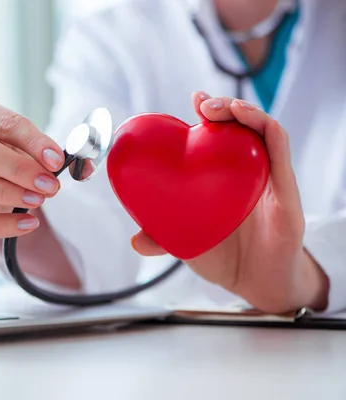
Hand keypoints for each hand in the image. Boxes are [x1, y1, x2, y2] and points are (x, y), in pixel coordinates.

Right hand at [0, 95, 65, 237]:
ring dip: (5, 193)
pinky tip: (26, 225)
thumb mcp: (24, 140)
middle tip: (49, 185)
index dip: (33, 142)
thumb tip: (76, 165)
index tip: (56, 160)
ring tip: (37, 202)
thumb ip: (45, 150)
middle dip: (17, 169)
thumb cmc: (7, 147)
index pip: (3, 122)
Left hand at [131, 92, 328, 313]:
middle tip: (203, 103)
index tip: (194, 100)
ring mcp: (271, 182)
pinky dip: (268, 133)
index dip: (210, 114)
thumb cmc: (225, 258)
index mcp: (227, 178)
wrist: (256, 285)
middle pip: (243, 128)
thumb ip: (162, 238)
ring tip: (224, 107)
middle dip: (224, 107)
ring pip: (265, 134)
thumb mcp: (187, 244)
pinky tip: (250, 122)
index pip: (221, 136)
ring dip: (246, 113)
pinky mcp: (288, 197)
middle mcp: (250, 174)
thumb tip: (135, 240)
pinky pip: (281, 157)